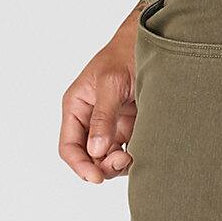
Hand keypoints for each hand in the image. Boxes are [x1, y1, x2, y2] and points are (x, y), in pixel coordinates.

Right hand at [59, 5, 139, 182]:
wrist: (152, 43)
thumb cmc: (125, 55)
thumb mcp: (110, 83)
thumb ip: (103, 116)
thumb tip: (97, 150)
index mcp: (77, 107)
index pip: (69, 147)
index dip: (80, 165)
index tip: (96, 177)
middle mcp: (91, 119)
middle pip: (90, 157)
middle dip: (103, 166)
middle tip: (123, 160)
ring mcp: (112, 124)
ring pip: (109, 158)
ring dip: (119, 164)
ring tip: (133, 156)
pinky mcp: (132, 125)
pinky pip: (129, 149)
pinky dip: (134, 156)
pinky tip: (143, 152)